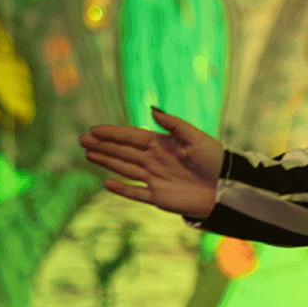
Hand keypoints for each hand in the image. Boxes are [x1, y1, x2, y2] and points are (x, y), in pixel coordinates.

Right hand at [79, 107, 222, 219]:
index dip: (113, 133)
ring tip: (88, 154)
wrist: (225, 187)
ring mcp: (155, 178)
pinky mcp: (158, 197)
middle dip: (103, 145)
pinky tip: (106, 183)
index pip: (132, 137)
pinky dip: (121, 189)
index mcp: (163, 144)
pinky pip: (135, 193)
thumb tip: (151, 109)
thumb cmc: (214, 159)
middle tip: (82, 140)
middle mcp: (155, 160)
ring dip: (107, 161)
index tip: (94, 129)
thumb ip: (173, 124)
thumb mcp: (195, 137)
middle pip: (123, 151)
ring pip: (125, 168)